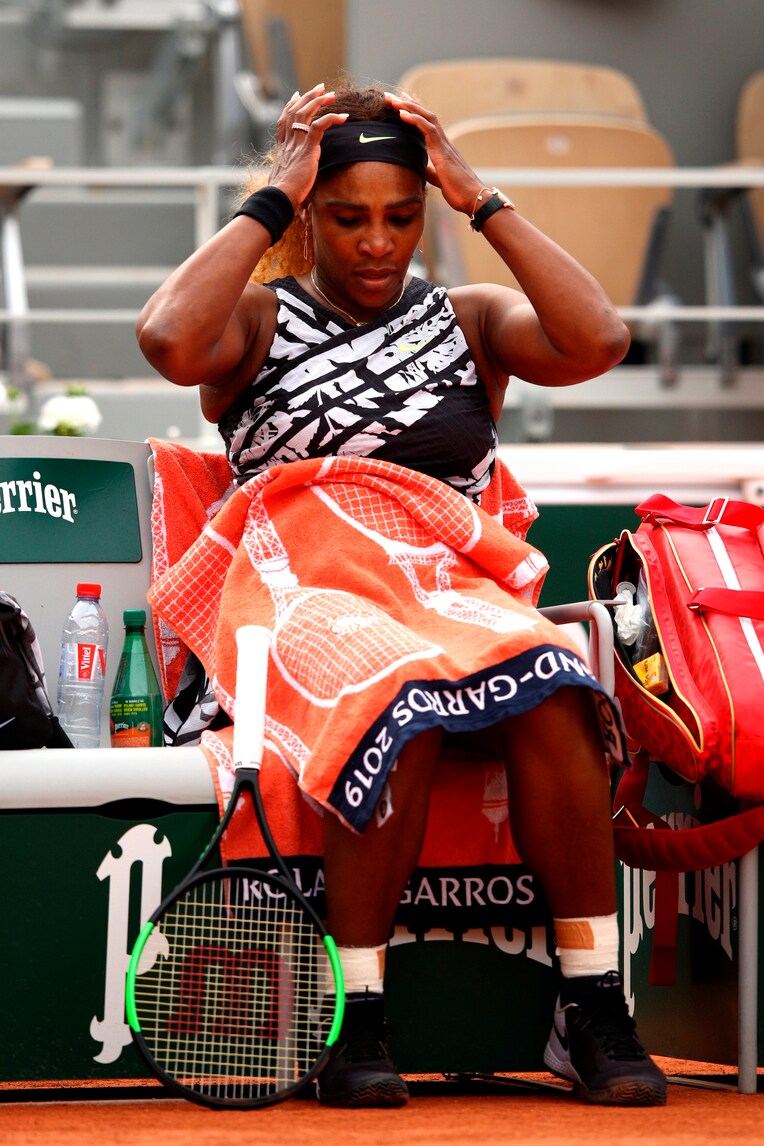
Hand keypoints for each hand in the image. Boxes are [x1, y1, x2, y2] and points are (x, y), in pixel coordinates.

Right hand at [269, 84, 347, 206]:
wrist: (279, 197)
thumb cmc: (282, 195)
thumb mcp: (284, 180)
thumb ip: (290, 173)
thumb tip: (292, 182)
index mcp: (282, 148)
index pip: (284, 120)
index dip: (290, 106)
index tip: (296, 95)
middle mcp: (288, 142)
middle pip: (296, 111)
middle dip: (308, 97)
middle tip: (320, 88)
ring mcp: (297, 144)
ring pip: (306, 113)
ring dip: (319, 101)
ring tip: (331, 95)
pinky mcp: (307, 149)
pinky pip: (319, 126)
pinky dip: (332, 118)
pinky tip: (343, 116)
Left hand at [385, 92, 483, 215]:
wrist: (473, 198)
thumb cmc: (459, 191)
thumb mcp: (439, 179)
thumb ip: (431, 171)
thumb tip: (423, 169)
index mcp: (442, 148)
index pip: (426, 124)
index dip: (413, 112)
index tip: (399, 104)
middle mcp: (444, 142)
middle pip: (425, 115)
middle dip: (407, 104)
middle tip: (390, 96)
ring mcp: (444, 145)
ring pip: (426, 117)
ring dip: (408, 107)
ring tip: (393, 100)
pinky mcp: (443, 152)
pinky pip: (428, 129)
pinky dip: (414, 119)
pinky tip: (402, 114)